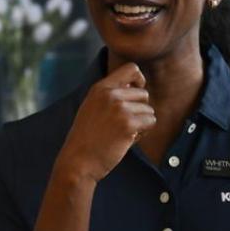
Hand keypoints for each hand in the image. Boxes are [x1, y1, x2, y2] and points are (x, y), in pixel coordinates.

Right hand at [55, 62, 155, 183]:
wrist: (78, 161)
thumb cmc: (86, 138)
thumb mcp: (92, 107)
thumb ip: (110, 95)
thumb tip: (136, 84)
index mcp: (100, 88)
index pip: (132, 69)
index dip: (139, 80)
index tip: (136, 94)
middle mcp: (111, 95)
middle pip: (144, 94)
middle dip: (140, 110)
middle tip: (126, 124)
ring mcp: (120, 109)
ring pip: (149, 110)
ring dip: (142, 123)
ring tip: (124, 134)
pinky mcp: (128, 125)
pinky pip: (150, 122)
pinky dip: (144, 133)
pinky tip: (128, 140)